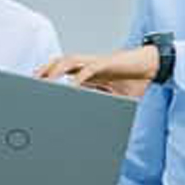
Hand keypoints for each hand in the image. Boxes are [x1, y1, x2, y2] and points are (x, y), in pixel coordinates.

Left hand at [36, 47, 157, 96]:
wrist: (152, 68)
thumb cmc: (134, 82)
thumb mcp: (113, 98)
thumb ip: (100, 104)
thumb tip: (92, 123)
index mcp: (88, 71)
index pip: (62, 70)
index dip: (48, 75)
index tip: (34, 85)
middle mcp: (89, 64)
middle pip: (60, 62)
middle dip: (45, 70)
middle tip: (32, 81)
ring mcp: (97, 62)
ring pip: (70, 61)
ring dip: (56, 70)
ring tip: (45, 81)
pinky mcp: (107, 63)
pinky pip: (89, 70)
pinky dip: (79, 78)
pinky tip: (71, 87)